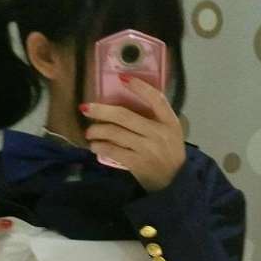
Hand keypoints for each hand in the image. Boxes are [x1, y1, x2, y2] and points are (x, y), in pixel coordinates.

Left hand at [81, 75, 185, 193]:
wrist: (175, 182)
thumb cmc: (169, 152)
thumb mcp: (171, 131)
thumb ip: (155, 117)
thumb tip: (125, 103)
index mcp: (169, 121)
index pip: (156, 99)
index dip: (139, 87)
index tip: (122, 78)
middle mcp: (158, 133)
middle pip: (125, 116)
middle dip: (101, 111)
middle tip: (85, 108)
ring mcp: (147, 149)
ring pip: (115, 133)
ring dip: (97, 131)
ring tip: (89, 132)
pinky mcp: (137, 163)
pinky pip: (113, 151)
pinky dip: (100, 146)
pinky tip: (94, 145)